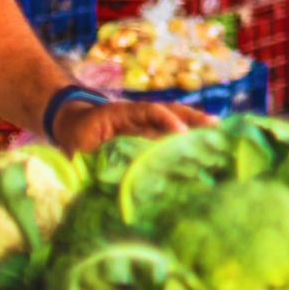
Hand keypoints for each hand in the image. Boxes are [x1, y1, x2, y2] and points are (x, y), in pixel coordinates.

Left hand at [53, 98, 213, 152]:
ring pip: (174, 119)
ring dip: (194, 123)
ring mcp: (145, 122)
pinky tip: (202, 139)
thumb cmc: (75, 137)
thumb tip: (107, 178)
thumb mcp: (78, 148)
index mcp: (122, 114)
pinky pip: (170, 130)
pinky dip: (187, 133)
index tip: (180, 132)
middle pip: (170, 111)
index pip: (149, 111)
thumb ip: (92, 159)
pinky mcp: (148, 132)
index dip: (166, 120)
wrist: (71, 125)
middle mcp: (139, 115)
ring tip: (217, 128)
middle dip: (191, 118)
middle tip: (213, 125)